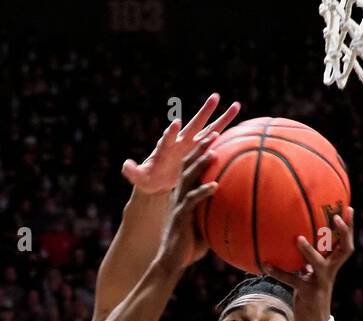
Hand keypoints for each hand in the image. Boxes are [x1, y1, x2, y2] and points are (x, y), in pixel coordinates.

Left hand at [122, 93, 239, 194]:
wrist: (156, 180)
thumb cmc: (147, 179)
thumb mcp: (139, 178)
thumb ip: (132, 172)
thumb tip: (125, 166)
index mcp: (164, 148)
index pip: (168, 138)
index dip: (171, 132)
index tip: (176, 123)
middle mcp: (179, 142)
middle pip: (193, 126)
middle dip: (204, 112)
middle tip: (215, 96)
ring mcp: (190, 145)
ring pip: (208, 129)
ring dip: (222, 118)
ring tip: (237, 104)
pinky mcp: (197, 151)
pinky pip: (213, 140)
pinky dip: (224, 132)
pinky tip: (237, 123)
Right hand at [154, 134, 218, 271]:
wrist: (171, 262)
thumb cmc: (191, 246)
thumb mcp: (207, 226)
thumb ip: (218, 214)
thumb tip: (242, 212)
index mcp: (185, 194)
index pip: (192, 167)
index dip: (202, 151)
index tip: (217, 137)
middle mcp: (180, 195)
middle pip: (189, 165)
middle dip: (201, 148)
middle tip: (214, 133)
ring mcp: (179, 204)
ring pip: (188, 178)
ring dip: (201, 164)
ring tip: (213, 152)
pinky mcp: (180, 216)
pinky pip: (192, 200)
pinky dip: (203, 191)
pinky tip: (215, 185)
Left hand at [262, 206, 355, 320]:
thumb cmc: (309, 297)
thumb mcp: (310, 277)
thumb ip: (305, 263)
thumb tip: (294, 244)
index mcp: (332, 266)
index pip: (345, 243)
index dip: (348, 227)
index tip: (348, 208)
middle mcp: (330, 271)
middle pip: (344, 249)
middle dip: (343, 231)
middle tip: (336, 216)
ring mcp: (320, 282)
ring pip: (318, 263)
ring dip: (308, 251)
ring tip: (298, 238)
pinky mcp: (307, 292)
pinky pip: (291, 279)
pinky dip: (278, 272)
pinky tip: (265, 265)